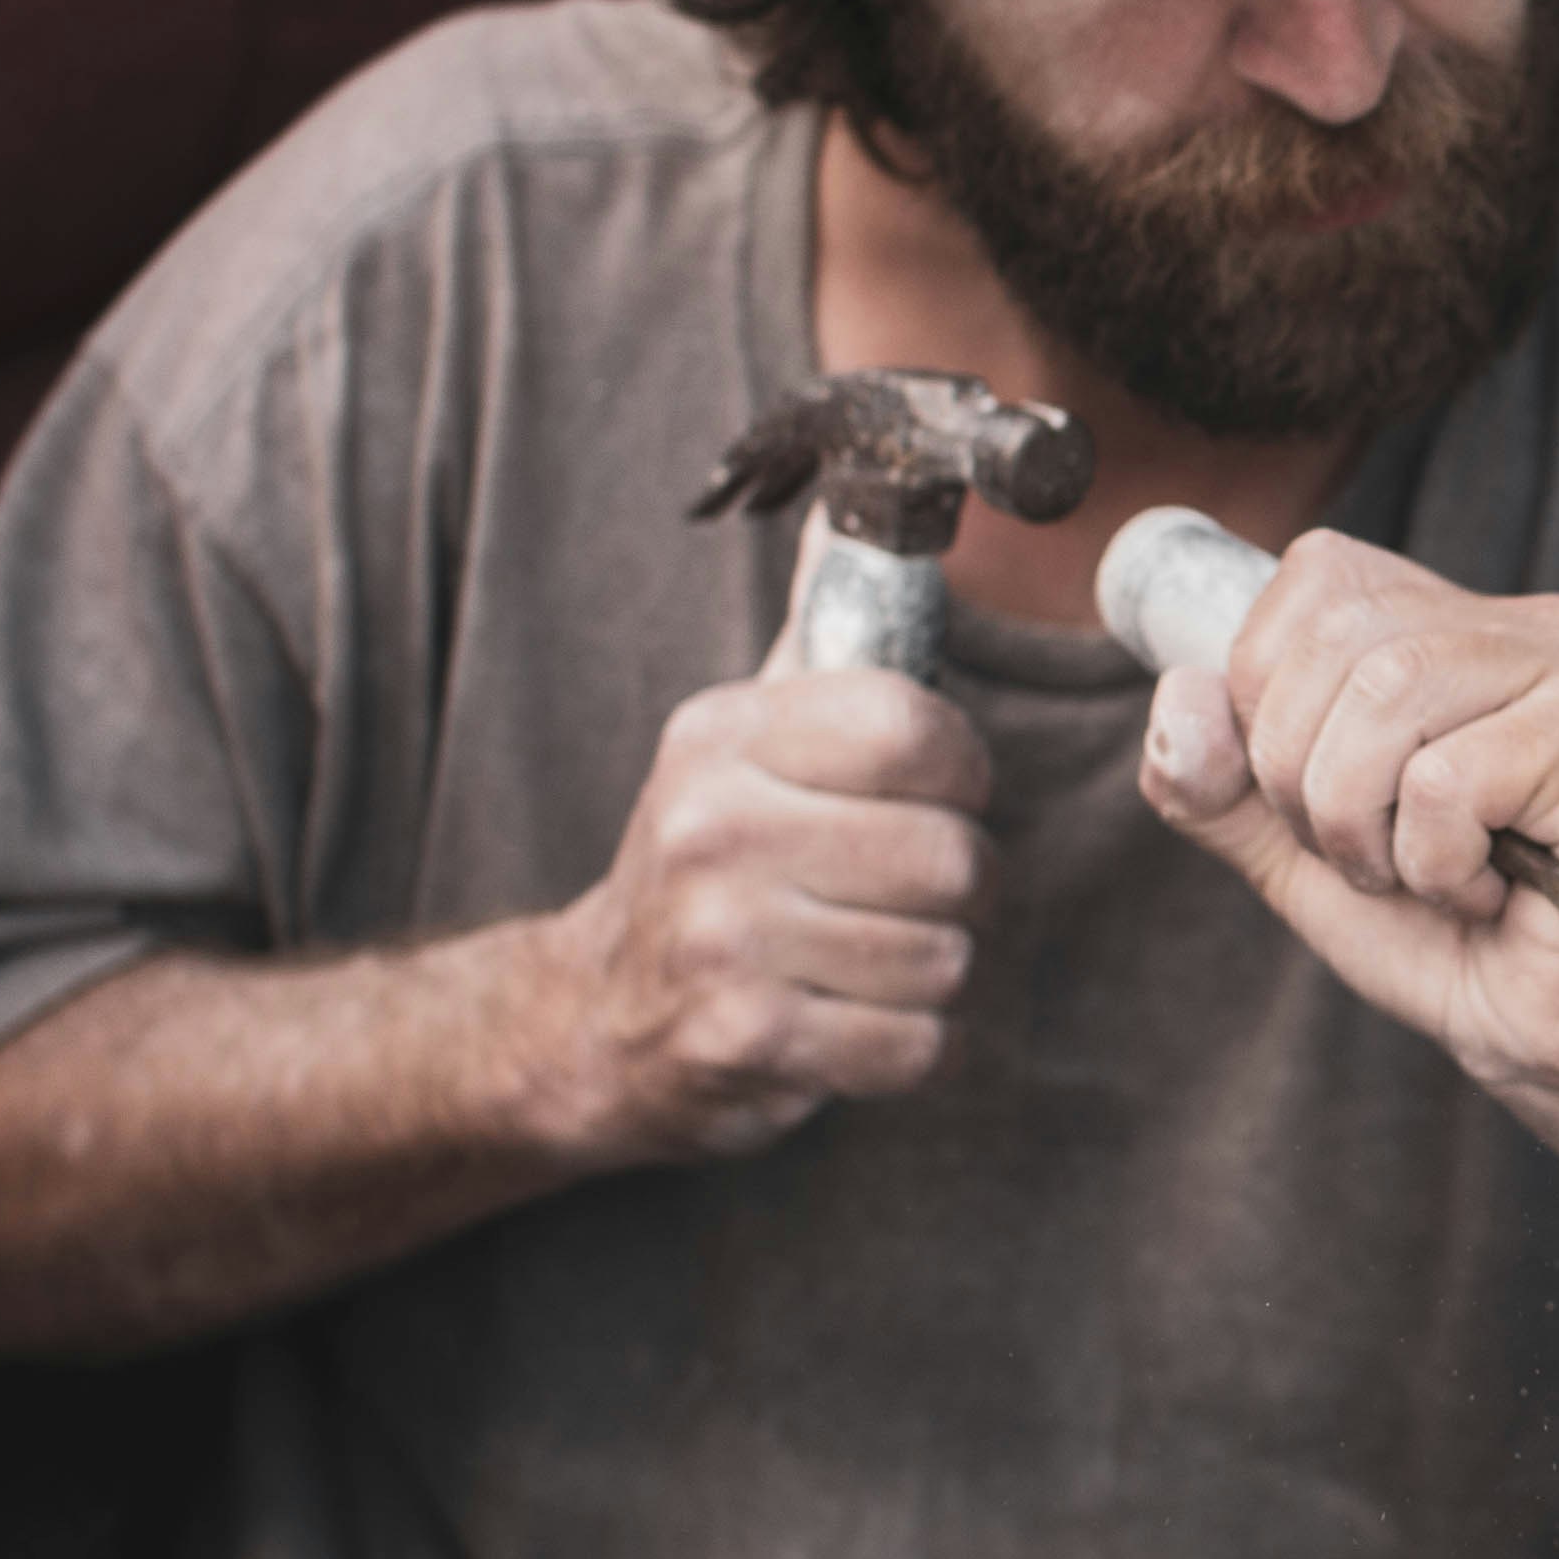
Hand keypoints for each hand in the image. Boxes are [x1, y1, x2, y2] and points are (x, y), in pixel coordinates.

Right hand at [530, 662, 995, 1161]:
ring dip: (937, 974)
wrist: (595, 1015)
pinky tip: (863, 1026)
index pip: (915, 730)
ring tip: (873, 960)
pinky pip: (916, 1047)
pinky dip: (917, 1049)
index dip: (962, 772)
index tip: (938, 794)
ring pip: (944, 958)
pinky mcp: (743, 1038)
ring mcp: (721, 937)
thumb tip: (842, 510)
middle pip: (952, 858)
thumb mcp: (747, 740)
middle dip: (963, 891)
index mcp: (727, 735)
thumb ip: (814, 636)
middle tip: (912, 897)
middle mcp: (713, 825)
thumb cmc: (715, 863)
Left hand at [1139, 530, 1558, 1180]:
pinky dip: (1434, 864)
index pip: (1317, 578)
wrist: (1550, 1041)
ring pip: (1386, 696)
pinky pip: (1445, 779)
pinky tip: (1486, 891)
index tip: (1331, 797)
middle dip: (1309, 781)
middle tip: (1378, 859)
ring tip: (1425, 876)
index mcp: (1455, 620)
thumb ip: (1216, 777)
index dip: (1273, 698)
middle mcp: (1527, 622)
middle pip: (1338, 638)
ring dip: (1365, 827)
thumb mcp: (1294, 848)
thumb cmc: (1445, 940)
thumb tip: (1179, 693)